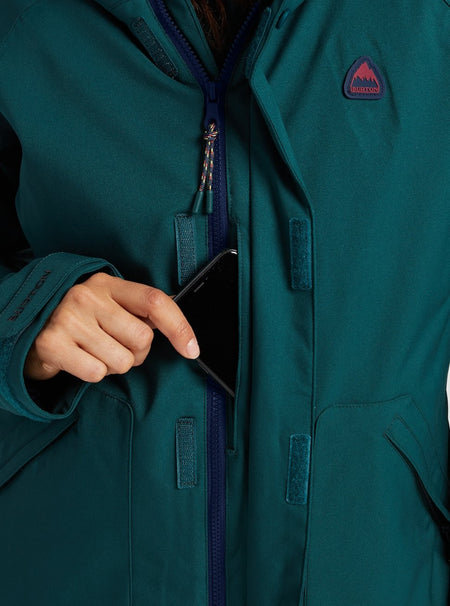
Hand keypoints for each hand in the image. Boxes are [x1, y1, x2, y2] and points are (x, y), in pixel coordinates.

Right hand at [23, 272, 199, 381]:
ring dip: (112, 365)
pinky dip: (92, 373)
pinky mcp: (52, 343)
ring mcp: (68, 318)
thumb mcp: (109, 302)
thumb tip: (180, 313)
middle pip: (142, 340)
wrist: (28, 327)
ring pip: (121, 361)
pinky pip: (96, 373)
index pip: (155, 302)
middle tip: (115, 345)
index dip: (179, 327)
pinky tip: (78, 359)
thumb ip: (140, 307)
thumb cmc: (80, 318)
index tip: (192, 349)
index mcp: (108, 283)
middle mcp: (88, 296)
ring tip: (93, 351)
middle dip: (136, 353)